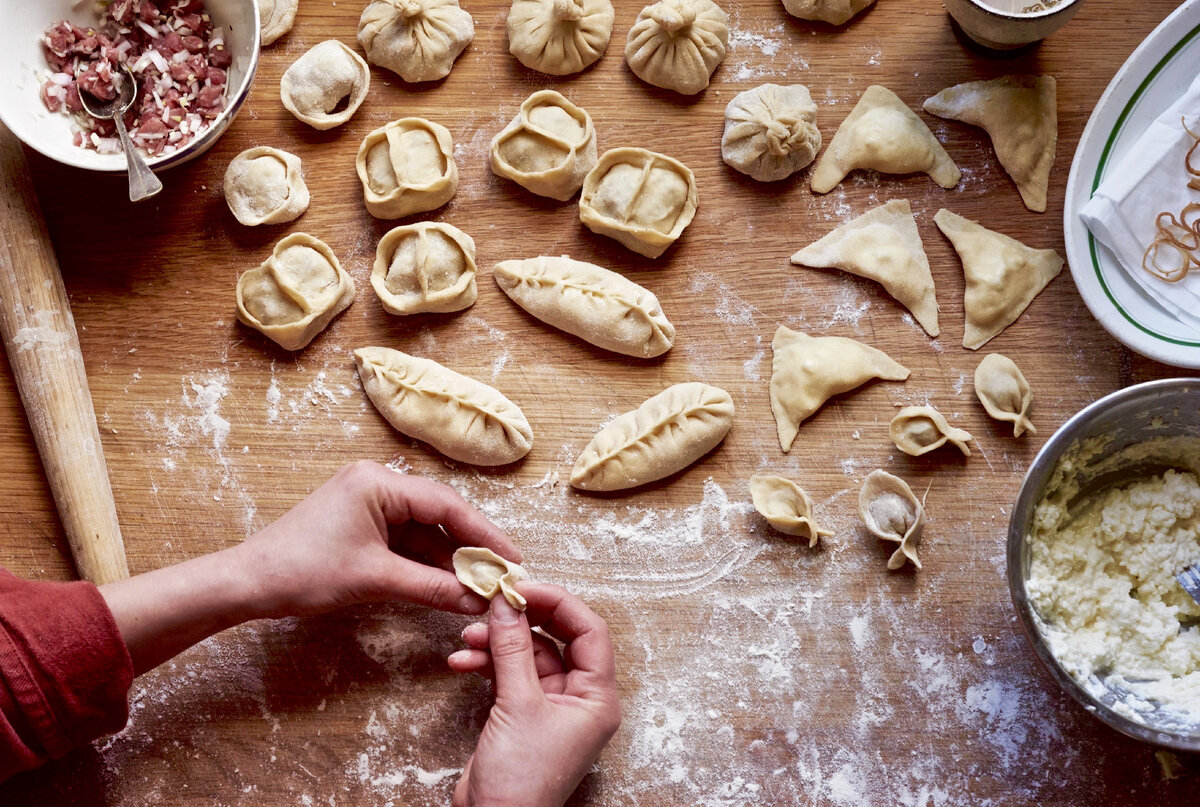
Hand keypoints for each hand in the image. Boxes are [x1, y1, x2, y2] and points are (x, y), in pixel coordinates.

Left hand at [238, 460, 520, 618]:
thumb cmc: (301, 571)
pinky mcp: (361, 524)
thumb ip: (431, 588)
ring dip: (448, 559)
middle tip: (502, 574)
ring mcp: (368, 503)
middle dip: (470, 548)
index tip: (511, 559)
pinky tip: (447, 585)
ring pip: (424, 531)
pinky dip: (425, 563)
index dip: (483, 534)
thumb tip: (476, 600)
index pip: (446, 504)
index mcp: (379, 482)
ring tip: (480, 586)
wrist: (247, 584)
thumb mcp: (375, 580)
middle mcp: (376, 483)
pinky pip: (405, 541)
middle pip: (439, 515)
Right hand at [447, 584, 620, 806]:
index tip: (522, 587)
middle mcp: (580, 700)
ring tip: (468, 637)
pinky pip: (510, 675)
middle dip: (523, 621)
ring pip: (528, 656)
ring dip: (498, 643)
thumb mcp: (518, 705)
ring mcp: (551, 707)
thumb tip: (506, 604)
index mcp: (597, 698)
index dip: (557, 603)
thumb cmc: (521, 780)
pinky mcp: (523, 715)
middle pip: (557, 639)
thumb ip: (512, 650)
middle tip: (495, 602)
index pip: (589, 631)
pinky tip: (463, 661)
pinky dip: (487, 664)